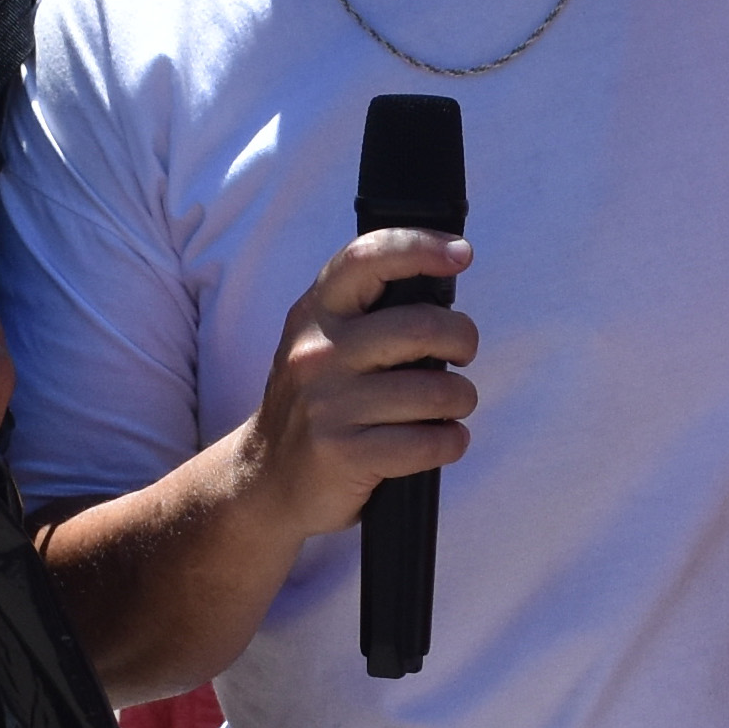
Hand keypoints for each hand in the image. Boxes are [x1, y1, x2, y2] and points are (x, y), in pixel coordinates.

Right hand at [232, 227, 477, 544]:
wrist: (265, 480)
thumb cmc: (315, 403)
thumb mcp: (321, 342)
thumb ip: (367, 311)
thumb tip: (441, 279)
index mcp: (316, 313)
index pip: (368, 258)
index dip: (421, 247)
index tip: (460, 253)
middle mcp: (317, 353)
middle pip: (423, 327)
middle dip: (463, 340)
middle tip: (462, 355)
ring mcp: (327, 405)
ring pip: (436, 391)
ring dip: (460, 400)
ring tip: (449, 408)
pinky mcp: (343, 455)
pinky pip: (428, 443)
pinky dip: (451, 443)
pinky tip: (442, 441)